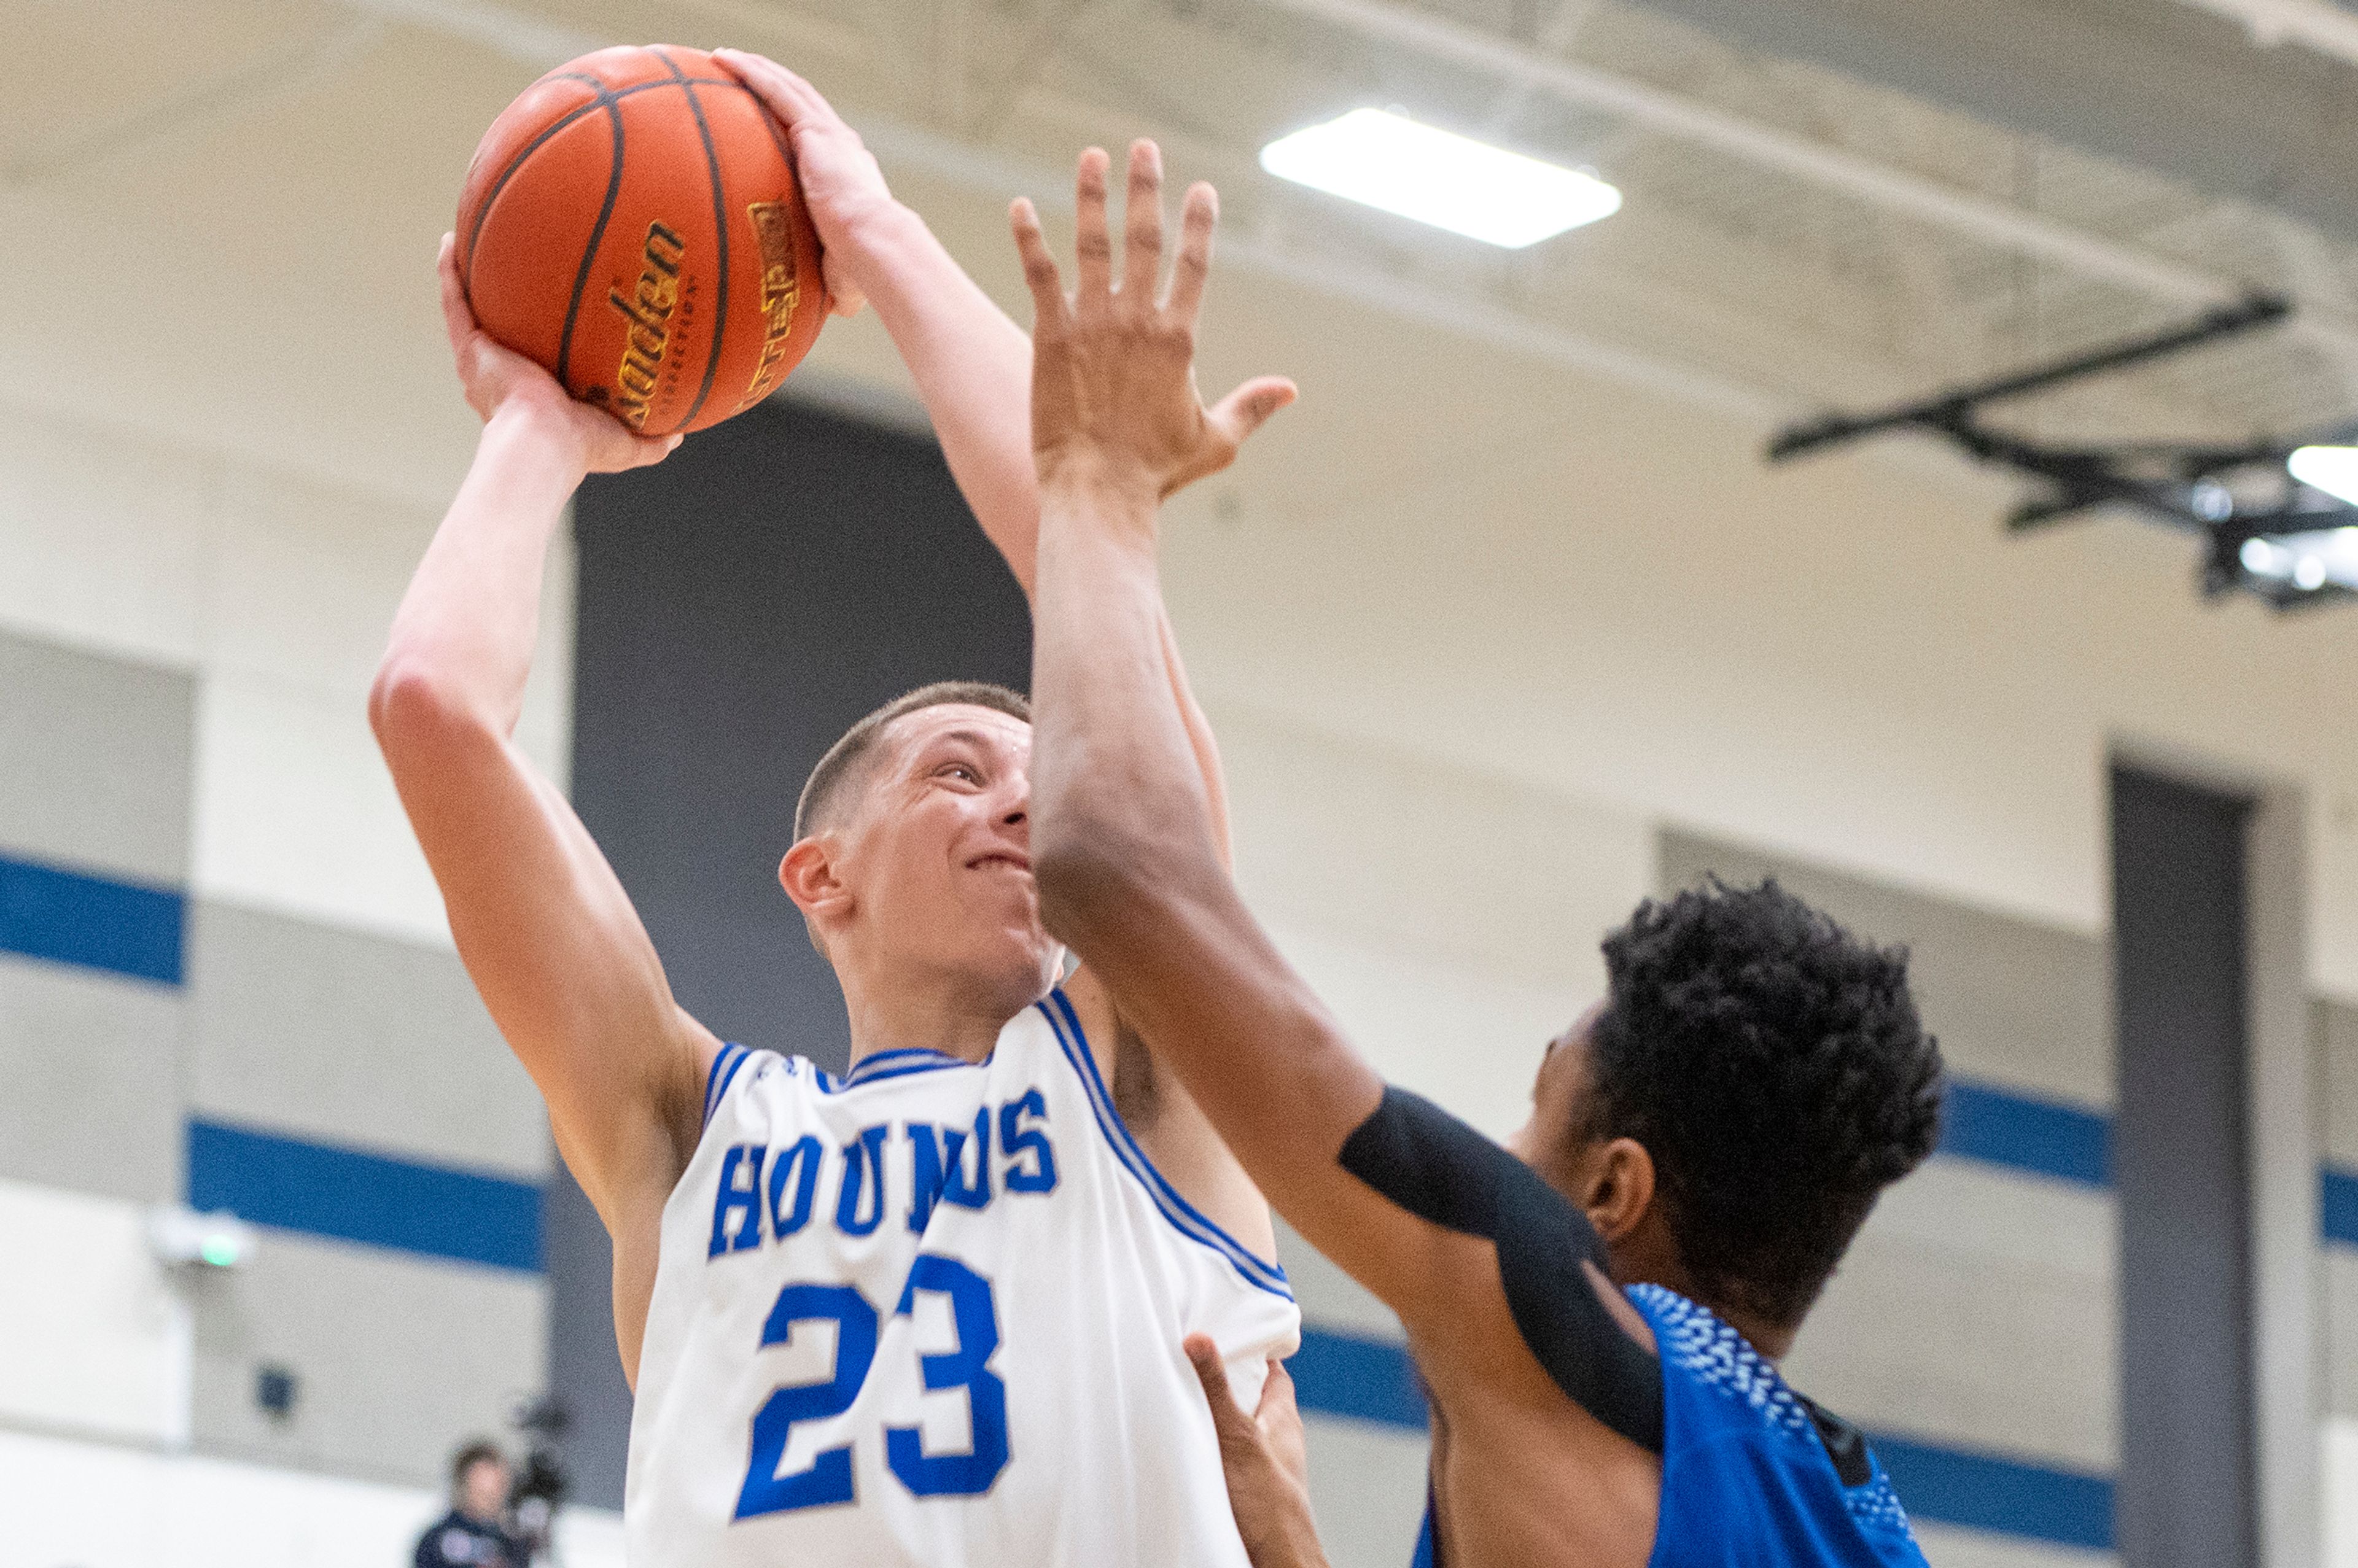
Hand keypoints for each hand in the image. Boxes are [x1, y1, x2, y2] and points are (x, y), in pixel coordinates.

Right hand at [438, 234, 678, 473]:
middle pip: (505, 327)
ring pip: (472, 308)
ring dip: (469, 275)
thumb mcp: (627, 443)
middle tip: (518, 265)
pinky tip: (449, 241)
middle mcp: (506, 373)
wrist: (544, 444)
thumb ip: (653, 438)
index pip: (540, 357)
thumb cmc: (582, 448)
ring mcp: (485, 360)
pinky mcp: (470, 349)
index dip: (544, 335)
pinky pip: (455, 302)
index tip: (557, 310)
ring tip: (471, 237)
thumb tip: (681, 433)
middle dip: (508, 300)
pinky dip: (449, 272)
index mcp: (538, 393)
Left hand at [712, 50, 887, 317]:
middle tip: (741, 78)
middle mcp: (842, 148)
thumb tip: (824, 313)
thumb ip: (829, 285)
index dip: (798, 130)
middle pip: (803, 106)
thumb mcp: (842, 278)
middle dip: (774, 87)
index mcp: (850, 177)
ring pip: (790, 90)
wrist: (876, 248)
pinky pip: (779, 92)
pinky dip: (753, 73)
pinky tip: (725, 59)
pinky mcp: (817, 131)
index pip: (821, 145)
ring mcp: (830, 136)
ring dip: (759, 70)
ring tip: (726, 58)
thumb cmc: (864, 271)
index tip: (772, 126)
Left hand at [1012, 142, 1294, 505]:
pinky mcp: (1052, 334)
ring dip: (1090, 195)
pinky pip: (1039, 274)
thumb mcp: (1216, 440)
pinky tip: (1019, 206)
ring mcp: (1092, 323)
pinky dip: (1028, 237)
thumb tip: (1290, 390)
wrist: (1098, 490)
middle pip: (1144, 237)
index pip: (1195, 264)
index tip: (1201, 189)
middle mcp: (1137, 319)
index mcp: (1179, 338)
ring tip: (1091, 156)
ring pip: (1091, 243)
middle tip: (1144, 147)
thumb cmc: (1158, 472)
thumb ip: (1251, 406)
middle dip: (1145, 187)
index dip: (1200, 222)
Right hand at [1189, 1336, 1331, 1567]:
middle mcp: (1276, 1436)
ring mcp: (1263, 1462)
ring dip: (1216, 1413)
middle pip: (1253, 1394)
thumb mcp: (1238, 1436)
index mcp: (1283, 1416)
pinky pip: (1229, 1452)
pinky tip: (1190, 1444)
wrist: (1277, 1560)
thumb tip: (1200, 1338)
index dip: (1256, 1347)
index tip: (1229, 1328)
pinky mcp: (1248, 1485)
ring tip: (1184, 1396)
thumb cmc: (1269, 1503)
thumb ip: (1216, 1390)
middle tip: (1194, 1359)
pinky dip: (1212, 1443)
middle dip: (1227, 1379)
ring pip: (1239, 1425)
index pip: (1274, 1369)